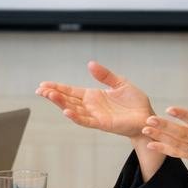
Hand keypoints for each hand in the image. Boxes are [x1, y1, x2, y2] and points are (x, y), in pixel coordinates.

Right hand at [36, 61, 153, 139]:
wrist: (147, 117)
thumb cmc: (135, 103)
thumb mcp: (119, 83)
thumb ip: (105, 75)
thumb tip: (90, 64)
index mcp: (93, 96)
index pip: (71, 91)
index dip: (57, 87)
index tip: (43, 84)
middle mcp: (91, 106)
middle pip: (67, 100)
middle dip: (53, 95)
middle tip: (40, 90)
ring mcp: (95, 115)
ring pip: (73, 109)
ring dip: (60, 104)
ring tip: (49, 96)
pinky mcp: (102, 123)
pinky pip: (86, 120)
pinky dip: (76, 117)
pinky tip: (66, 111)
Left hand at [142, 94, 187, 187]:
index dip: (184, 115)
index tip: (170, 109)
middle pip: (183, 134)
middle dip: (165, 127)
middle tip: (149, 119)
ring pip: (177, 144)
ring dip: (160, 137)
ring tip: (145, 129)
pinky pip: (178, 153)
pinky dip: (164, 149)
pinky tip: (150, 144)